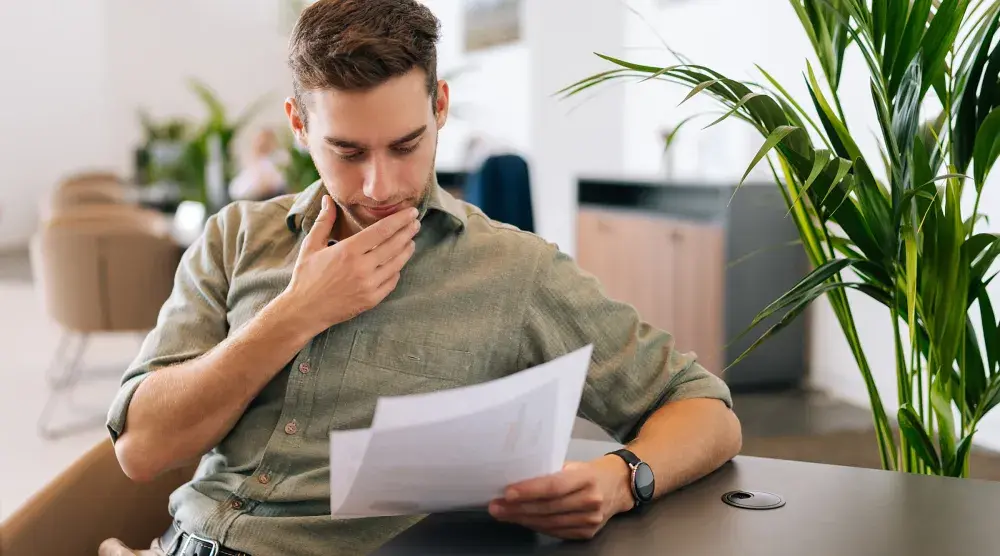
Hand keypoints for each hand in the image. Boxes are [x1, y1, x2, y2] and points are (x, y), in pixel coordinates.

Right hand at [281, 195, 418, 333]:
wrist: (304, 310)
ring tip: (411, 241)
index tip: (411, 212)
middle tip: (416, 223)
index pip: (382, 231)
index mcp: (348, 251)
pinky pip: (392, 282)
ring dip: (407, 250)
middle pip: (394, 245)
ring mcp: (368, 285)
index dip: (399, 220)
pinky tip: (399, 264)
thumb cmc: (306, 276)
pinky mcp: (371, 300)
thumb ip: (324, 221)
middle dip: (408, 232)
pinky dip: (397, 271)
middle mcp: (361, 267)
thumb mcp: (311, 246)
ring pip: (396, 264)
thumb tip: (327, 199)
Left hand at [488, 456, 632, 540]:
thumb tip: (519, 477)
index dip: (530, 490)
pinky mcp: (587, 533)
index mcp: (586, 477)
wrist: (620, 487)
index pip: (554, 486)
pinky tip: (522, 520)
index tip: (507, 492)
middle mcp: (590, 500)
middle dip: (518, 508)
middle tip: (496, 506)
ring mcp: (590, 520)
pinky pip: (556, 532)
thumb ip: (552, 472)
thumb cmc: (591, 471)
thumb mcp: (575, 464)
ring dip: (522, 519)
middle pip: (548, 508)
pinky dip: (536, 526)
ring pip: (549, 523)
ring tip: (503, 514)